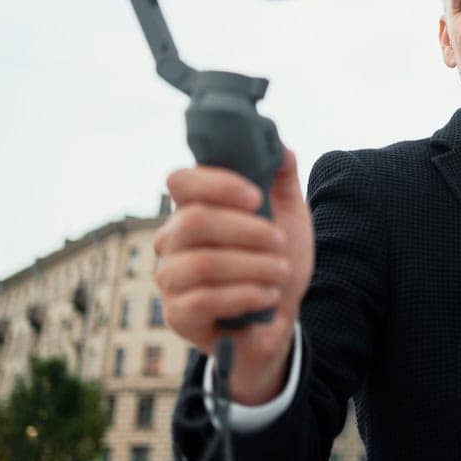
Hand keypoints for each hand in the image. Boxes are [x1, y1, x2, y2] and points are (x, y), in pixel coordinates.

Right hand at [153, 146, 314, 404]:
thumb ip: (281, 176)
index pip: (180, 181)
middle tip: (278, 242)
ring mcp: (171, 278)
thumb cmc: (277, 260)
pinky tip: (269, 296)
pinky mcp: (178, 315)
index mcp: (194, 209)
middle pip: (194, 221)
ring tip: (281, 271)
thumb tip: (277, 142)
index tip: (255, 196)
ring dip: (253, 266)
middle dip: (247, 230)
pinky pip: (204, 300)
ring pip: (202, 263)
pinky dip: (246, 295)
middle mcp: (173, 240)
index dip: (216, 184)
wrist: (281, 318)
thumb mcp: (290, 214)